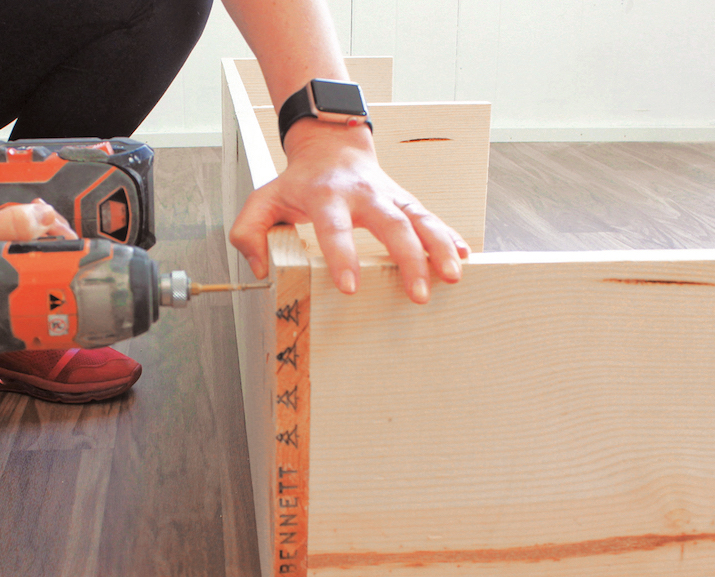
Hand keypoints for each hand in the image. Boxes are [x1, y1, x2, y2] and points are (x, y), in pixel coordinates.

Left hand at [228, 120, 470, 303]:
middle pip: (391, 224)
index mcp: (326, 197)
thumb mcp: (263, 200)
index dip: (342, 256)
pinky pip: (432, 218)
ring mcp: (390, 196)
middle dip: (407, 258)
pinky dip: (449, 237)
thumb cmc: (297, 182)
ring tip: (453, 276)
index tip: (350, 288)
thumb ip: (249, 233)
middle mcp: (364, 195)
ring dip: (439, 247)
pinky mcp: (406, 201)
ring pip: (421, 219)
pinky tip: (465, 257)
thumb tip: (258, 269)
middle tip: (418, 293)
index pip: (334, 228)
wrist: (331, 145)